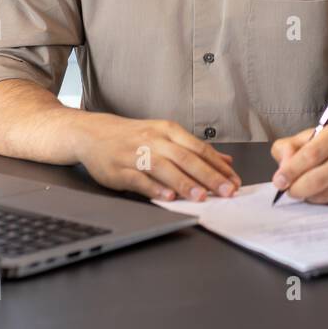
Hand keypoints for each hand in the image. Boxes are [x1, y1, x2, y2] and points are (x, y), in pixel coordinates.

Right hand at [72, 114, 240, 200]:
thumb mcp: (166, 135)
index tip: (234, 181)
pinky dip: (155, 189)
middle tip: (226, 191)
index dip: (218, 166)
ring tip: (201, 196)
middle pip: (186, 158)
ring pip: (165, 169)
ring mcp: (136, 154)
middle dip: (209, 176)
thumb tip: (226, 161)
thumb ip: (195, 149)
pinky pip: (140, 180)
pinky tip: (168, 197)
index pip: (199, 149)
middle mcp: (155, 140)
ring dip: (184, 183)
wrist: (94, 133)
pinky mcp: (119, 170)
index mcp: (169, 130)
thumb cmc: (134, 136)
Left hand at [270, 115, 327, 203]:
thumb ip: (294, 145)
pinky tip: (326, 190)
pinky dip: (326, 199)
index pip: (312, 154)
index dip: (291, 170)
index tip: (279, 180)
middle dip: (297, 188)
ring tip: (306, 188)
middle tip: (288, 190)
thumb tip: (282, 168)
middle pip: (319, 179)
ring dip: (310, 196)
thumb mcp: (322, 130)